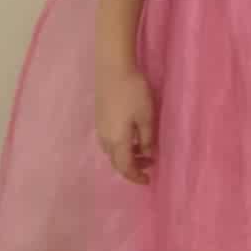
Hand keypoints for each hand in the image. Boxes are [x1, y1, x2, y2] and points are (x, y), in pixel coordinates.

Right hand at [96, 65, 154, 183]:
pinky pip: (110, 141)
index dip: (136, 176)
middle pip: (117, 162)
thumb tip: (146, 155)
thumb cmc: (133, 92)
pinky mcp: (100, 119)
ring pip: (112, 152)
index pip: (125, 167)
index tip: (148, 180)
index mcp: (117, 141)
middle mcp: (105, 139)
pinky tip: (132, 136)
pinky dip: (121, 146)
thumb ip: (146, 139)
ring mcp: (100, 129)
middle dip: (133, 167)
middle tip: (150, 164)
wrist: (112, 69)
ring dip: (127, 156)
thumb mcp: (146, 116)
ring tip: (143, 150)